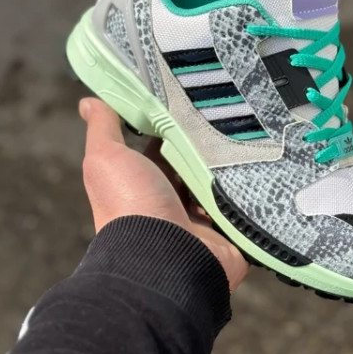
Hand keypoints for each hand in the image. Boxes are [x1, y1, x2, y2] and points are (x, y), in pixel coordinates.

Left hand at [79, 97, 248, 290]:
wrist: (166, 258)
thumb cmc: (130, 206)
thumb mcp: (106, 158)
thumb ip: (102, 129)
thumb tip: (88, 101)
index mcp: (147, 182)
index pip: (166, 146)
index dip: (176, 122)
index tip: (193, 95)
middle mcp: (175, 199)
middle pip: (198, 161)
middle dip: (211, 139)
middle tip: (231, 108)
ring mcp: (205, 216)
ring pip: (224, 179)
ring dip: (233, 160)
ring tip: (254, 128)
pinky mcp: (232, 228)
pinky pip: (247, 201)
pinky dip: (253, 185)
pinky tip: (265, 157)